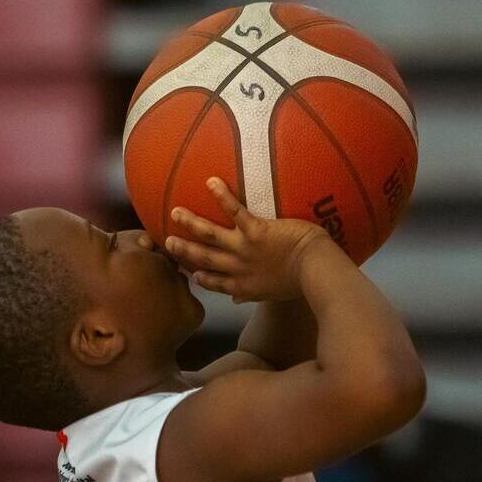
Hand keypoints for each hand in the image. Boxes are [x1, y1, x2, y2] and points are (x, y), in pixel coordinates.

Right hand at [165, 177, 330, 303]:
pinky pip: (235, 212)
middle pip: (205, 258)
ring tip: (175, 212)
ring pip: (211, 235)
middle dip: (184, 251)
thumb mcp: (272, 295)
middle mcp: (239, 268)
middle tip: (166, 242)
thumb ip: (251, 294)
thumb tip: (235, 300)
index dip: (201, 277)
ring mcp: (244, 249)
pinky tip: (211, 182)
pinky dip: (222, 196)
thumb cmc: (301, 283)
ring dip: (192, 223)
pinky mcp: (255, 232)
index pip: (217, 283)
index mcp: (244, 286)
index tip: (189, 273)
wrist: (315, 272)